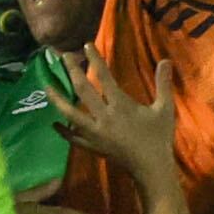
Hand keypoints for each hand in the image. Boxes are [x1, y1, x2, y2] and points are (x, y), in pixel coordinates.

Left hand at [46, 49, 179, 191]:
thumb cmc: (159, 137)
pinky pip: (72, 137)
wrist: (150, 168)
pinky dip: (63, 130)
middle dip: (72, 71)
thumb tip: (165, 60)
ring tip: (48, 86)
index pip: (104, 77)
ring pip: (70, 112)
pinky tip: (54, 124)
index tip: (86, 45)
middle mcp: (103, 116)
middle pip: (82, 90)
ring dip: (57, 98)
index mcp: (120, 105)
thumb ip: (163, 84)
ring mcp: (94, 132)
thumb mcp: (165, 109)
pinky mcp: (91, 145)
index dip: (94, 60)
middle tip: (63, 57)